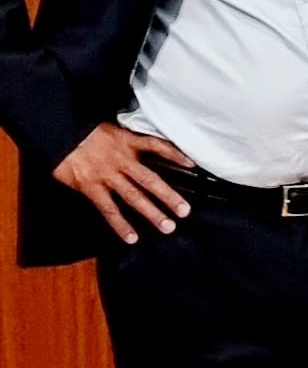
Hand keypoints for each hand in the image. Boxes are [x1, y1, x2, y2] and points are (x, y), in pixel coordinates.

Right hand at [51, 124, 194, 243]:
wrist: (55, 132)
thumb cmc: (81, 132)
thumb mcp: (109, 129)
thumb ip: (127, 142)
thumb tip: (144, 149)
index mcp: (126, 142)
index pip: (156, 146)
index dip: (175, 154)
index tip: (192, 164)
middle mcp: (120, 160)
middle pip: (150, 180)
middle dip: (168, 196)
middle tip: (184, 211)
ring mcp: (106, 175)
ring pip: (133, 196)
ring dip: (151, 213)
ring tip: (167, 227)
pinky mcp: (90, 186)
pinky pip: (108, 209)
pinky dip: (120, 224)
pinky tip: (131, 237)